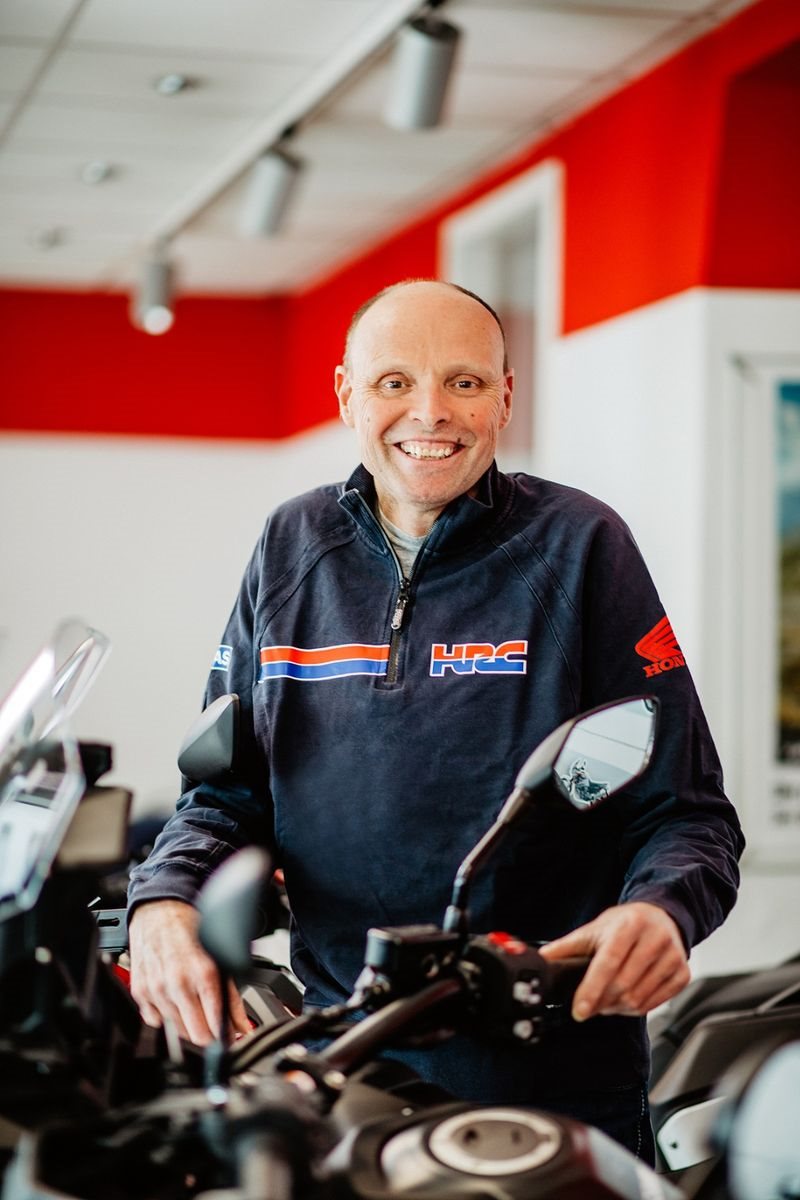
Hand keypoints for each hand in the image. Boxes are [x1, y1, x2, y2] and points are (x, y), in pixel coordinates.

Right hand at [128, 899, 250, 1045]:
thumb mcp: (220, 957)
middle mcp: (177, 983)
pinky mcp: (140, 991)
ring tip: (193, 1002)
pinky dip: (166, 1015)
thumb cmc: (191, 928)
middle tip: (214, 1025)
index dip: (224, 1038)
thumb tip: (241, 1026)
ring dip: (188, 1023)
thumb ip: (232, 996)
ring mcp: (156, 989)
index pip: (214, 1026)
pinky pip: (155, 1020)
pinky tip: (174, 998)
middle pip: (195, 1035)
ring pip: (176, 1030)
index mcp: (203, 974)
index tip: (229, 1038)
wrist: (159, 911)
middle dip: (208, 1035)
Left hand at [539, 902, 689, 1021]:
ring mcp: (672, 957)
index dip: (592, 989)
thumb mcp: (594, 929)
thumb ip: (567, 946)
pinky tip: (625, 1001)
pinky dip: (635, 1009)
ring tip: (606, 1001)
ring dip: (616, 1008)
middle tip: (590, 1005)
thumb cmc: (624, 924)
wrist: (661, 916)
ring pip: (639, 998)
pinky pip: (655, 1004)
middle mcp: (654, 939)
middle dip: (601, 1001)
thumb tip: (541, 959)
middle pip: (623, 985)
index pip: (608, 963)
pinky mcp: (682, 973)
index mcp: (629, 925)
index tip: (580, 1011)